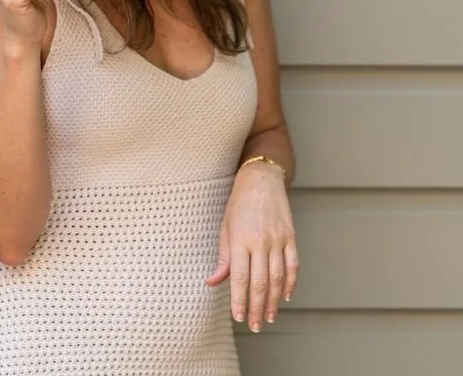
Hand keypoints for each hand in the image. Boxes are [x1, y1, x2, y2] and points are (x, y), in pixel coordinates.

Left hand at [205, 162, 298, 331]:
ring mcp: (277, 239)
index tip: (239, 317)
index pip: (240, 278)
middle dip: (257, 308)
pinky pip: (293, 265)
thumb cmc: (238, 203)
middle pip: (260, 283)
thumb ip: (223, 258)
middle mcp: (260, 241)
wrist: (261, 180)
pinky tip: (286, 296)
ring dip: (274, 301)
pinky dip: (291, 283)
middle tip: (255, 325)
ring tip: (269, 317)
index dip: (240, 301)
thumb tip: (213, 282)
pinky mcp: (290, 236)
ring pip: (278, 278)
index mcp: (240, 240)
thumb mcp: (225, 228)